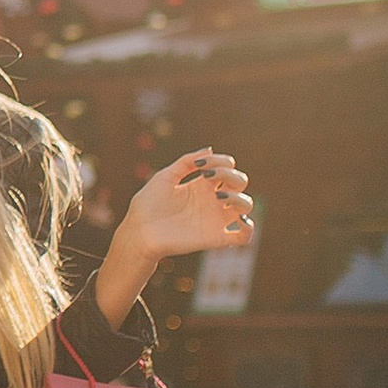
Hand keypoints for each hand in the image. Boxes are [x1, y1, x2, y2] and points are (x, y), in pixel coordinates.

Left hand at [119, 149, 253, 262]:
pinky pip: (244, 237)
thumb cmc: (147, 205)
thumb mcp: (164, 177)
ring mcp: (215, 219)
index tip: (201, 165)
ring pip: (246, 206)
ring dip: (239, 197)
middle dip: (231, 175)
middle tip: (208, 177)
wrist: (138, 232)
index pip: (227, 168)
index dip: (221, 161)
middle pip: (239, 183)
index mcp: (201, 185)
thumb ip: (185, 162)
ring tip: (218, 196)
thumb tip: (209, 150)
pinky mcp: (215, 238)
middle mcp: (211, 201)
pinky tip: (238, 219)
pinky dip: (249, 228)